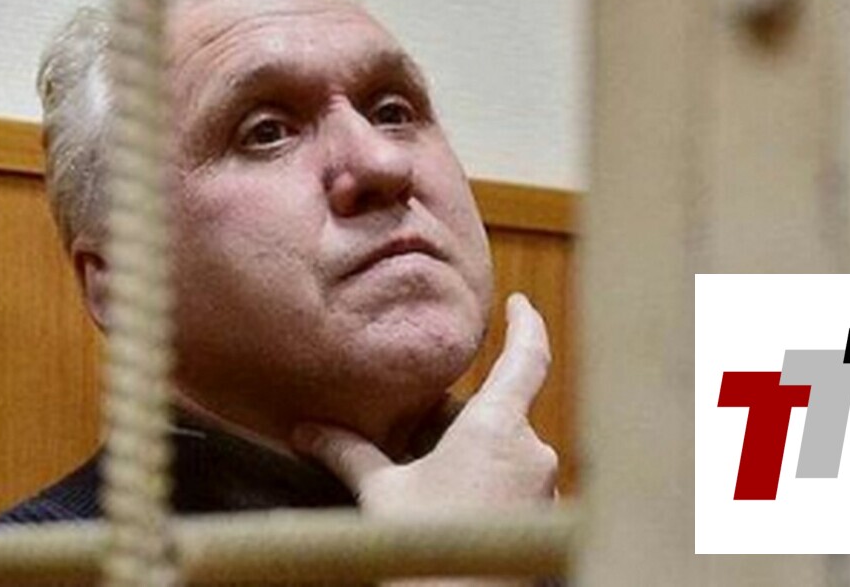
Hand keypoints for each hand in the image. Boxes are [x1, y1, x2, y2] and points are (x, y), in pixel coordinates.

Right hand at [291, 292, 558, 515]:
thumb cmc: (428, 548)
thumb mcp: (382, 497)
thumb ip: (348, 454)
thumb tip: (306, 430)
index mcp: (499, 429)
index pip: (529, 356)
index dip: (526, 323)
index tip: (520, 302)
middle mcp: (534, 453)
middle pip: (501, 412)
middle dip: (460, 419)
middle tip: (415, 436)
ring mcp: (544, 489)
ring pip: (506, 451)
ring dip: (472, 454)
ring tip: (427, 481)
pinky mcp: (542, 520)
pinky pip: (514, 483)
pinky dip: (485, 483)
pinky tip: (449, 506)